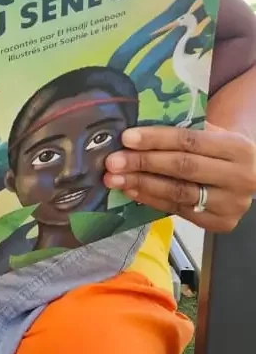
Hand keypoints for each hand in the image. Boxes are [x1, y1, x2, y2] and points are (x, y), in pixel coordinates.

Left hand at [104, 125, 255, 231]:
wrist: (247, 170)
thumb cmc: (216, 145)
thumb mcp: (209, 131)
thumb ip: (180, 130)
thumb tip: (132, 134)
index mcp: (237, 147)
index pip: (189, 141)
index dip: (155, 139)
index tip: (126, 138)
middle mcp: (240, 177)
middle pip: (182, 168)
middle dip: (143, 163)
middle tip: (112, 162)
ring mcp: (232, 204)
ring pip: (179, 193)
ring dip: (142, 185)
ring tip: (115, 179)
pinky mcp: (221, 223)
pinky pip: (178, 210)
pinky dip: (151, 199)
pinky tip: (132, 191)